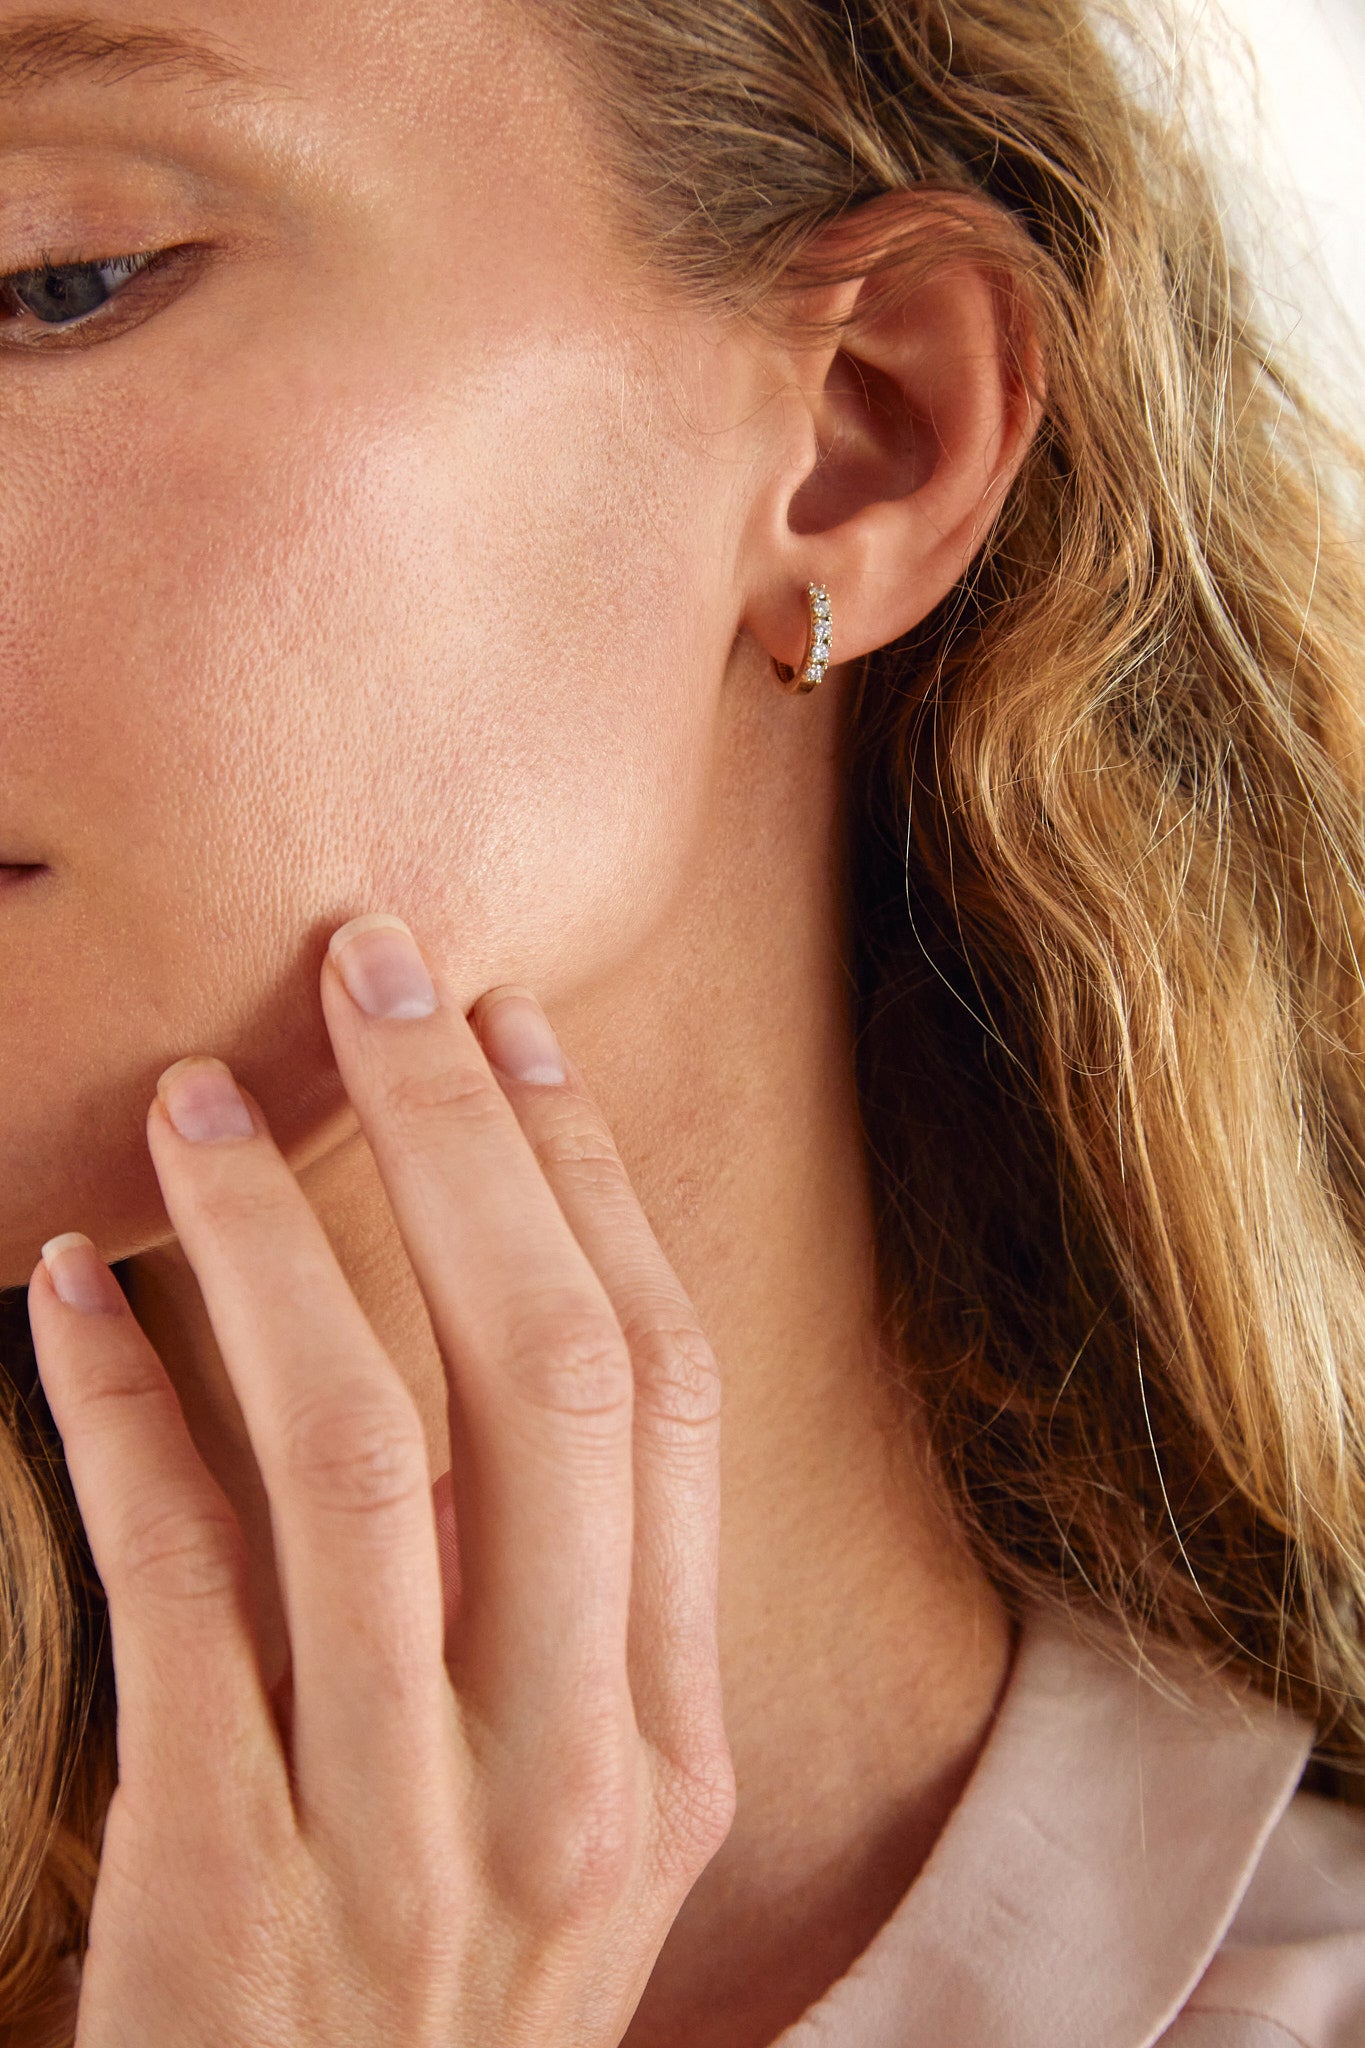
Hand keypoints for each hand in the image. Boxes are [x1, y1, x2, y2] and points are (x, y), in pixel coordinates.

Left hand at [29, 914, 734, 2046]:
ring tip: (191, 1102)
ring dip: (279, 1242)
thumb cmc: (426, 2000)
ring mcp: (411, 1834)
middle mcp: (575, 1772)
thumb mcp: (557, 1826)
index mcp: (671, 1737)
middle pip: (545, 1375)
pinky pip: (178, 1584)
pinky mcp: (227, 1881)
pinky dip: (119, 1410)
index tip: (513, 1036)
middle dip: (462, 1143)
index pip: (657, 1390)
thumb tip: (488, 1324)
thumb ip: (556, 1614)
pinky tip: (70, 1295)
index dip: (586, 1187)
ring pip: (365, 1452)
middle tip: (373, 972)